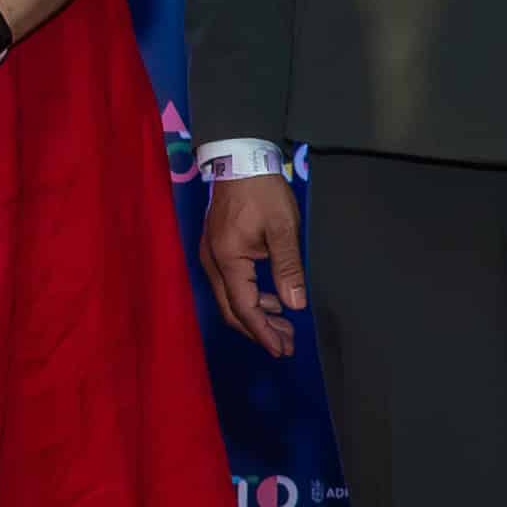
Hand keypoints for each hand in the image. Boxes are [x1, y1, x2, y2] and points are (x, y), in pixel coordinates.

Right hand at [200, 171, 306, 357]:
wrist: (239, 158)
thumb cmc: (263, 191)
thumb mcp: (283, 228)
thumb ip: (288, 268)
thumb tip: (295, 305)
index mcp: (227, 259)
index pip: (244, 307)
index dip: (263, 332)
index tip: (282, 349)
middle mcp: (212, 262)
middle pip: (231, 309)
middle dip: (259, 330)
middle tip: (287, 342)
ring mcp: (211, 255)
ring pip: (228, 298)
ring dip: (255, 314)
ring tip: (283, 324)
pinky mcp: (216, 249)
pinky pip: (229, 284)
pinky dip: (249, 297)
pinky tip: (270, 299)